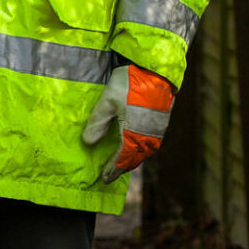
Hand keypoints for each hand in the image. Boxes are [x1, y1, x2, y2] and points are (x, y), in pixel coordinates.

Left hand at [82, 63, 174, 182]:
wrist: (157, 69)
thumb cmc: (131, 83)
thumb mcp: (108, 101)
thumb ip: (97, 122)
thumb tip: (87, 143)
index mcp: (135, 134)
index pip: (121, 158)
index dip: (112, 169)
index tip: (103, 178)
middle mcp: (148, 137)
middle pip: (134, 159)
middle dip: (121, 168)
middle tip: (110, 176)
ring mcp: (157, 131)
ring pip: (144, 153)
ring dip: (132, 160)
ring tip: (121, 165)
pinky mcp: (161, 123)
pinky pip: (150, 145)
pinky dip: (140, 151)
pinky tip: (135, 148)